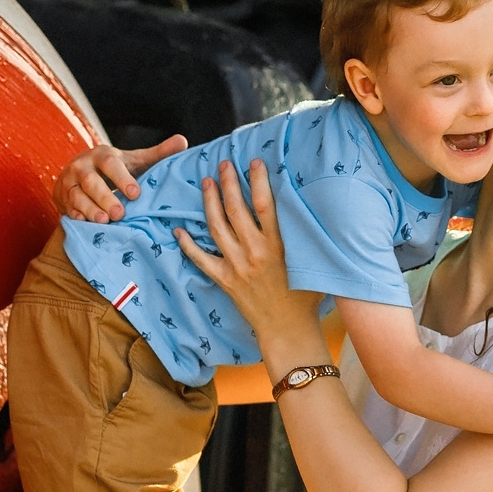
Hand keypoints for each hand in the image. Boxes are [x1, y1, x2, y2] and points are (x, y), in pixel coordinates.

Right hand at [54, 135, 186, 222]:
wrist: (79, 174)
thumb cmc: (114, 169)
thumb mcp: (134, 160)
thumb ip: (157, 154)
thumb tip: (183, 141)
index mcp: (102, 155)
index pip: (110, 163)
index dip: (122, 177)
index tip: (136, 193)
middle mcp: (82, 166)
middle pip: (91, 181)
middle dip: (105, 197)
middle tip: (120, 213)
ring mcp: (69, 182)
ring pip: (76, 195)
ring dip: (90, 208)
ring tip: (104, 221)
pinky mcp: (61, 198)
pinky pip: (66, 207)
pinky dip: (75, 215)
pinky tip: (86, 224)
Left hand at [177, 159, 322, 344]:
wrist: (287, 329)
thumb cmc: (306, 297)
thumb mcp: (313, 263)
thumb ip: (309, 237)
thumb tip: (312, 209)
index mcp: (278, 245)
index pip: (265, 203)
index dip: (257, 179)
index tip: (253, 162)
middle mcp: (254, 252)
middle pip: (236, 209)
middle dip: (228, 183)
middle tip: (224, 165)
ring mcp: (237, 265)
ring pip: (217, 227)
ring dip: (210, 202)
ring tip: (206, 183)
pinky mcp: (225, 280)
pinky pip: (200, 259)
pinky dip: (188, 244)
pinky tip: (179, 230)